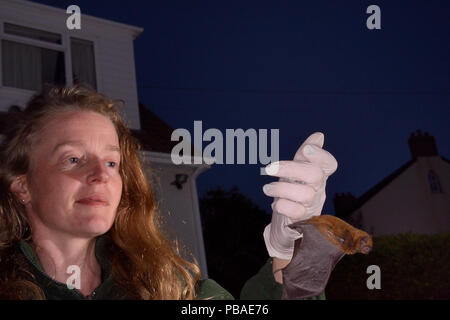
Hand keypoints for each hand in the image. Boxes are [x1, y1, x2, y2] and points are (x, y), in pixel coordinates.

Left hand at [262, 132, 337, 260]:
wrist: (288, 226)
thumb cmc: (293, 194)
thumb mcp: (297, 172)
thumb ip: (305, 155)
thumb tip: (319, 135)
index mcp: (317, 175)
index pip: (329, 164)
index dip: (321, 155)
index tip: (306, 150)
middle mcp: (318, 190)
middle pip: (315, 175)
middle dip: (290, 168)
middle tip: (268, 168)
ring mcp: (311, 206)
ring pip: (305, 194)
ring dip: (281, 189)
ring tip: (267, 188)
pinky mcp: (302, 221)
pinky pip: (297, 212)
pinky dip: (283, 206)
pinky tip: (275, 204)